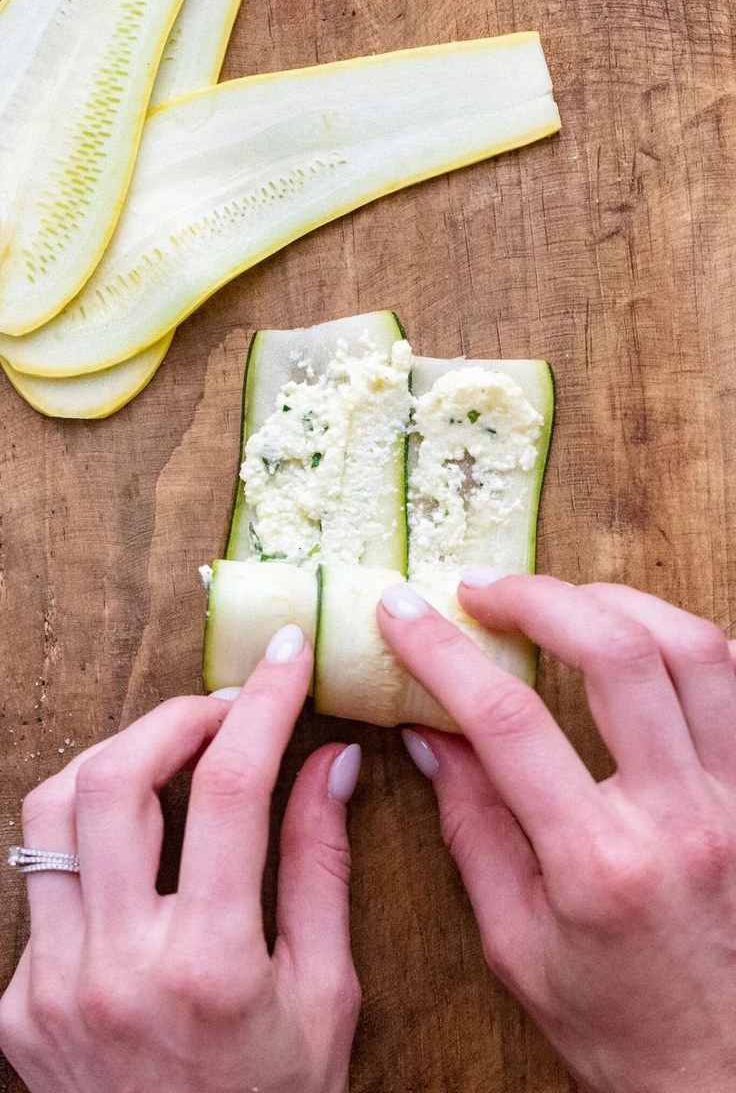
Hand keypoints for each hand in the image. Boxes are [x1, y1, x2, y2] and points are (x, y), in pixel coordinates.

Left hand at [0, 625, 361, 1092]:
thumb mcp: (326, 992)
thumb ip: (322, 865)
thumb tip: (331, 761)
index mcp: (211, 964)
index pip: (229, 787)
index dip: (263, 702)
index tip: (286, 657)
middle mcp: (116, 968)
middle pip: (115, 778)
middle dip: (174, 715)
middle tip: (221, 707)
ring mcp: (52, 987)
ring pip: (53, 812)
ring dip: (117, 757)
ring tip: (170, 755)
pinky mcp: (16, 1004)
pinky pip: (42, 880)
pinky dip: (92, 837)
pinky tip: (136, 851)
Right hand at [379, 576, 735, 1092]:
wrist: (723, 1079)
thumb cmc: (616, 1025)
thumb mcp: (516, 943)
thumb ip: (473, 827)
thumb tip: (431, 734)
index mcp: (598, 863)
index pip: (506, 719)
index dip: (444, 651)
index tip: (405, 611)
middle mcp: (681, 818)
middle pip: (615, 653)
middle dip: (537, 598)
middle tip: (484, 589)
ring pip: (694, 649)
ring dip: (618, 602)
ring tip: (562, 600)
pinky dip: (682, 640)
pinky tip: (637, 638)